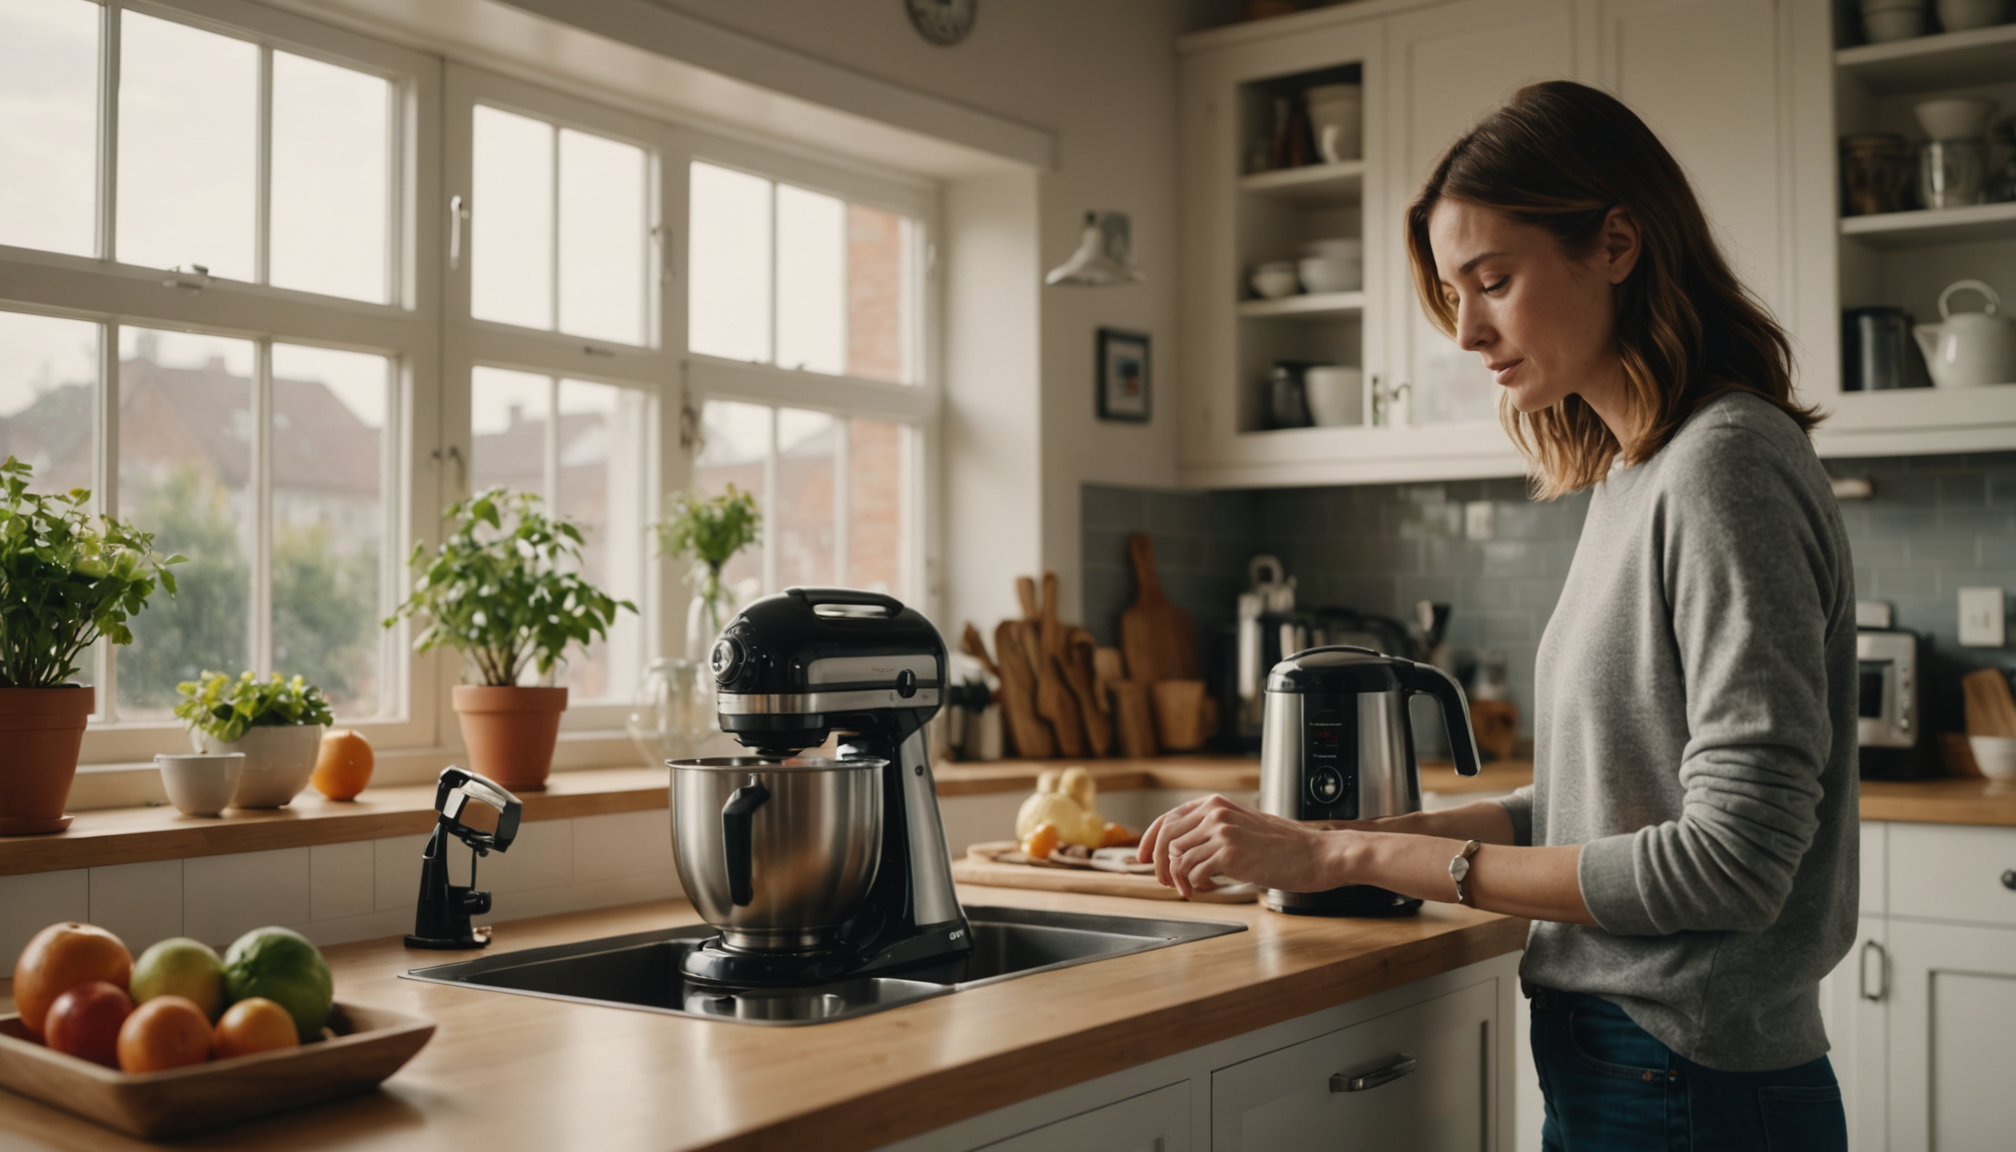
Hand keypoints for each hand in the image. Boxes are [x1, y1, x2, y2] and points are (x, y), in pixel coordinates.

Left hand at [1136, 794, 1341, 897]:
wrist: (1316, 854)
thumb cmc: (1285, 847)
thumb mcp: (1244, 827)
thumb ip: (1213, 833)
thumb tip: (1182, 853)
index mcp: (1216, 804)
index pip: (1168, 818)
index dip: (1149, 840)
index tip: (1141, 858)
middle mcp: (1215, 812)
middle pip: (1165, 838)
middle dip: (1157, 863)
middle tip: (1164, 882)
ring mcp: (1222, 831)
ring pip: (1176, 857)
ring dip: (1177, 878)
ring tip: (1191, 889)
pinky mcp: (1230, 853)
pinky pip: (1192, 871)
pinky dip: (1192, 885)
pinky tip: (1204, 890)